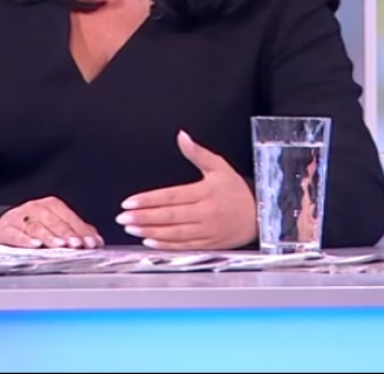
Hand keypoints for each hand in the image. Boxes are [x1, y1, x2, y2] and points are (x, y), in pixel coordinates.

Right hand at [0, 196, 102, 248]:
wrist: (4, 226)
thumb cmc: (34, 227)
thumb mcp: (55, 226)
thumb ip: (77, 232)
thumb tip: (96, 240)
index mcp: (50, 205)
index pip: (68, 216)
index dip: (81, 230)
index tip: (90, 243)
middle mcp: (35, 208)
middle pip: (52, 220)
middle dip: (66, 232)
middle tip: (76, 244)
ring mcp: (19, 218)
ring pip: (35, 226)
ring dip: (48, 236)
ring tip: (58, 244)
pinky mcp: (5, 229)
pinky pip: (15, 234)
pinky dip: (24, 240)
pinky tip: (34, 245)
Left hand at [115, 130, 256, 249]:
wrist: (261, 214)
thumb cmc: (236, 190)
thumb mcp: (219, 166)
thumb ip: (197, 152)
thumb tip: (181, 136)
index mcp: (205, 192)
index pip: (171, 196)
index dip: (148, 200)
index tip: (128, 202)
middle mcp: (205, 213)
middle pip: (169, 216)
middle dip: (143, 217)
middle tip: (122, 218)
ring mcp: (207, 231)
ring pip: (174, 233)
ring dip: (150, 232)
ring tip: (131, 229)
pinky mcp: (209, 245)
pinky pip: (184, 246)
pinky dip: (165, 246)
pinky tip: (149, 242)